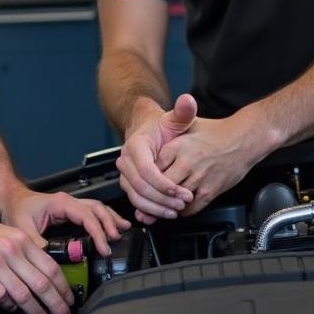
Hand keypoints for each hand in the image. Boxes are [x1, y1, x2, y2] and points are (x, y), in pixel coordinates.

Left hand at [0, 185, 130, 257]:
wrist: (10, 199)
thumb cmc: (16, 209)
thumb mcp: (22, 227)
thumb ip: (37, 243)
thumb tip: (52, 259)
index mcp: (61, 203)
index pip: (87, 216)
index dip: (98, 232)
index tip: (104, 247)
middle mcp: (69, 201)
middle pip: (97, 209)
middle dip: (109, 224)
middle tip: (115, 241)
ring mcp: (71, 205)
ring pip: (98, 208)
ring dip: (111, 219)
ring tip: (123, 230)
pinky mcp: (71, 210)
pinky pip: (93, 212)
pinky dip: (105, 218)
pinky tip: (112, 225)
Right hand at [0, 207, 76, 313]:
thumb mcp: (0, 232)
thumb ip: (18, 249)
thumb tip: (33, 271)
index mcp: (19, 238)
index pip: (51, 266)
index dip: (63, 287)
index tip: (69, 299)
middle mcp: (11, 249)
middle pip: (43, 283)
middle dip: (57, 304)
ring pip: (25, 293)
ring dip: (37, 311)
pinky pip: (0, 295)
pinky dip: (9, 306)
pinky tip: (12, 310)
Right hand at [116, 94, 196, 224]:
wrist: (148, 131)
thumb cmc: (162, 128)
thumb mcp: (175, 119)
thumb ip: (183, 112)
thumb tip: (188, 101)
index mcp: (136, 145)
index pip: (146, 170)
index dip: (163, 184)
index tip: (181, 191)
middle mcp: (126, 160)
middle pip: (141, 187)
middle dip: (162, 199)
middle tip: (182, 204)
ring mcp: (125, 173)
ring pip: (136, 197)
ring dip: (156, 208)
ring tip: (175, 211)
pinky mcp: (128, 184)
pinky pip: (136, 201)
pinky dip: (150, 209)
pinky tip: (165, 212)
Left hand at [155, 110, 260, 215]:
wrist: (243, 139)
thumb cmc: (216, 133)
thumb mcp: (188, 125)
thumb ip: (168, 136)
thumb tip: (150, 148)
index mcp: (177, 146)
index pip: (152, 168)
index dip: (147, 176)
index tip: (145, 180)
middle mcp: (186, 162)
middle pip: (161, 186)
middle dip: (155, 193)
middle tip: (151, 196)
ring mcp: (199, 178)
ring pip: (174, 199)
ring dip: (168, 204)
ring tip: (164, 203)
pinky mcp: (211, 191)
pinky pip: (191, 208)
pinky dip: (183, 210)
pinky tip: (181, 205)